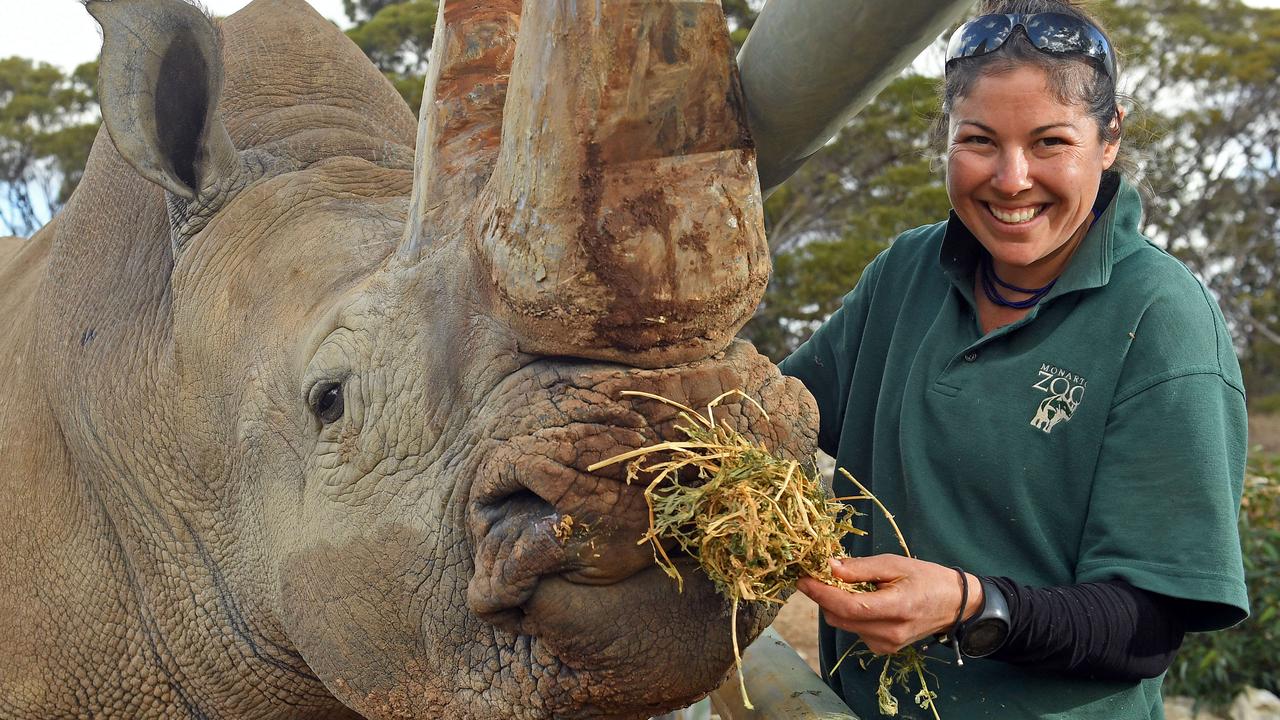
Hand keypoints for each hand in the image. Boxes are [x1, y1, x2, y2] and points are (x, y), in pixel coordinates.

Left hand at [796, 555, 983, 654]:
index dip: (820, 593)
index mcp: (895, 608)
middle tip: (821, 574)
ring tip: (851, 586)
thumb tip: (828, 567)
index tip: (802, 578)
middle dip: (824, 596)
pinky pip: (854, 630)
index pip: (847, 607)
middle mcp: (889, 633)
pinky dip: (850, 615)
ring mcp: (886, 645)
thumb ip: (860, 568)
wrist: (954, 604)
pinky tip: (865, 601)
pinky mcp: (884, 649)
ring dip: (837, 605)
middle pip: (839, 618)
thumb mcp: (894, 564)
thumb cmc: (925, 578)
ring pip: (843, 625)